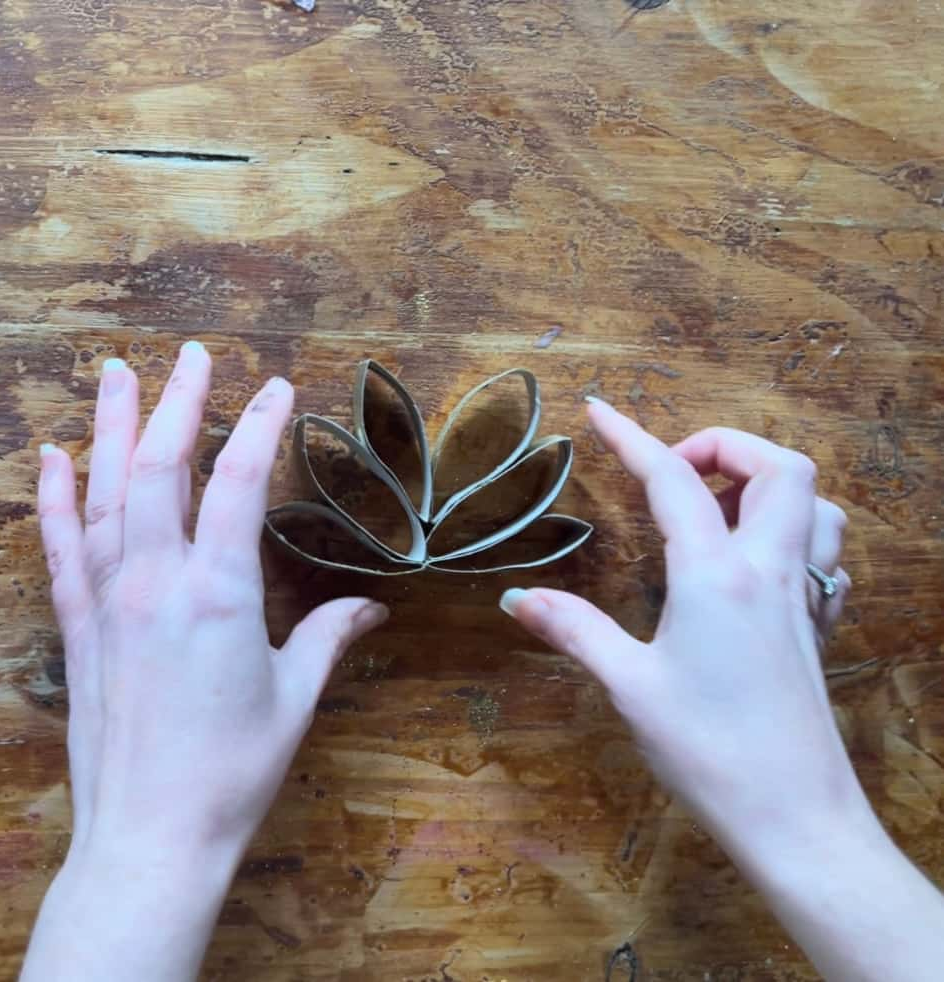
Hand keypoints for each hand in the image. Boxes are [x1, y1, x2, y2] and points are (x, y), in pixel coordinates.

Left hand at [23, 341, 386, 980]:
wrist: (152, 836)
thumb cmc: (234, 769)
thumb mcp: (296, 697)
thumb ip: (328, 636)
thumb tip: (370, 607)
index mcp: (221, 594)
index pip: (238, 483)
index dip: (257, 426)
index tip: (273, 387)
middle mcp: (159, 584)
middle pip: (161, 469)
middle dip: (179, 403)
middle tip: (191, 354)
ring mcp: (110, 602)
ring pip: (106, 494)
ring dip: (110, 429)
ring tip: (116, 374)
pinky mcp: (81, 629)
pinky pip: (63, 549)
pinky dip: (56, 499)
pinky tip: (53, 458)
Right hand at [501, 398, 857, 845]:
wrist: (797, 820)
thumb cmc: (709, 752)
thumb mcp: (629, 687)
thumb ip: (573, 631)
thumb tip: (514, 598)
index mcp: (716, 575)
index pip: (673, 479)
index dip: (631, 436)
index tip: (598, 409)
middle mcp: (770, 571)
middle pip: (778, 466)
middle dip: (725, 445)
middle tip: (673, 472)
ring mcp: (804, 599)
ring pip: (815, 504)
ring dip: (768, 485)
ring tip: (716, 511)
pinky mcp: (818, 629)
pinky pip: (826, 555)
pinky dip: (796, 535)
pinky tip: (758, 566)